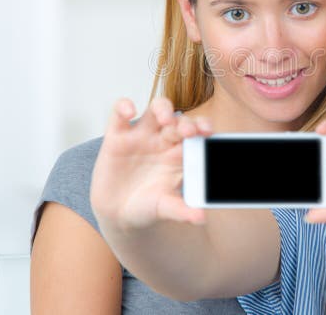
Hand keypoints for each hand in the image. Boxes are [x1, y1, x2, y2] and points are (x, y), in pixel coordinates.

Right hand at [90, 98, 209, 230]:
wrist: (118, 214)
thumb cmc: (147, 207)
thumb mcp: (164, 208)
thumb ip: (181, 211)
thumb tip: (201, 218)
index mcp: (181, 154)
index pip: (197, 134)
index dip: (203, 129)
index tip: (208, 133)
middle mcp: (164, 140)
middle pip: (179, 120)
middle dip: (186, 123)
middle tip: (190, 132)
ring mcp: (142, 135)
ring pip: (156, 109)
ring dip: (163, 108)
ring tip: (165, 119)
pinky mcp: (117, 135)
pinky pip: (120, 113)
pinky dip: (123, 106)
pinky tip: (128, 111)